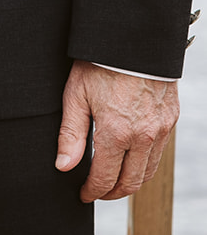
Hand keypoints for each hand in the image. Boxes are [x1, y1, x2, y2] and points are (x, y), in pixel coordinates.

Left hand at [56, 60, 178, 201]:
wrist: (133, 39)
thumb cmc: (99, 64)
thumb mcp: (76, 95)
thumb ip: (70, 134)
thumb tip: (64, 166)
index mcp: (116, 133)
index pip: (105, 178)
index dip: (92, 192)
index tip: (83, 194)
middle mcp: (143, 137)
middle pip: (131, 183)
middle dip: (112, 193)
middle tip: (97, 192)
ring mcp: (161, 129)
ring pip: (148, 171)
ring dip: (131, 181)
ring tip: (113, 179)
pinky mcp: (170, 119)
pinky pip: (160, 153)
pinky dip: (145, 163)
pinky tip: (131, 157)